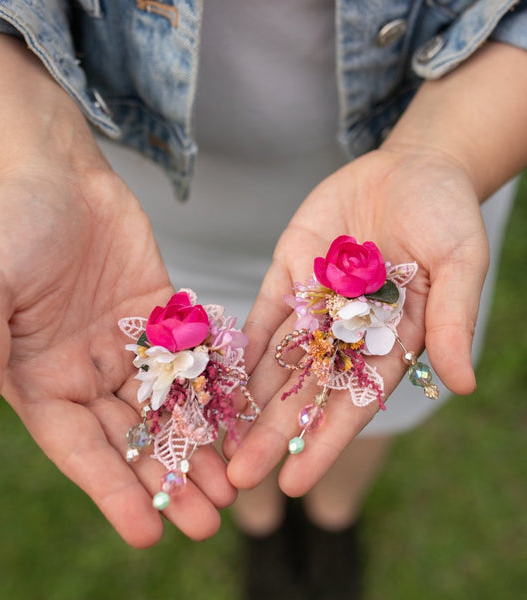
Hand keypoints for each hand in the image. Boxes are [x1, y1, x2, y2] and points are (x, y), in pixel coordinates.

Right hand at [0, 165, 235, 546]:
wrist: (58, 176)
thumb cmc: (10, 226)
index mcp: (42, 381)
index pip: (80, 449)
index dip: (112, 492)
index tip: (149, 532)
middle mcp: (89, 374)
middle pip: (133, 440)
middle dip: (169, 480)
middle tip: (209, 522)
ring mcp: (130, 348)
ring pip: (169, 410)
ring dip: (200, 448)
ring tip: (234, 488)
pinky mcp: (164, 318)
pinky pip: (192, 361)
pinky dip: (215, 392)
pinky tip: (241, 420)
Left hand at [226, 146, 488, 494]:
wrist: (410, 168)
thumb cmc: (446, 213)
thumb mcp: (460, 261)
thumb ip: (453, 319)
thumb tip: (463, 384)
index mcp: (387, 342)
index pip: (352, 404)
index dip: (322, 443)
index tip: (291, 484)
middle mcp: (344, 334)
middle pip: (303, 393)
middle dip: (270, 435)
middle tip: (235, 479)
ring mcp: (312, 304)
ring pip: (274, 360)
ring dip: (245, 399)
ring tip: (213, 438)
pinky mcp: (288, 274)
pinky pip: (261, 314)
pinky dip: (240, 345)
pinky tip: (213, 376)